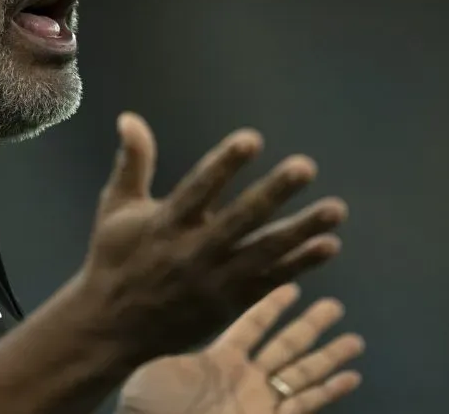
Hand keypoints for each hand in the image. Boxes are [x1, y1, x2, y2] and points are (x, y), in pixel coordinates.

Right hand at [78, 112, 347, 359]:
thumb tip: (130, 117)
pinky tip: (329, 245)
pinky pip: (271, 281)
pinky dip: (300, 265)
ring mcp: (215, 281)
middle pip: (240, 219)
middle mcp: (193, 252)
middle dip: (274, 193)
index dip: (224, 164)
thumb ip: (133, 162)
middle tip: (305, 166)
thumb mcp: (116, 208)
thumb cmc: (115, 259)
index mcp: (165, 224)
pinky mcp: (230, 304)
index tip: (252, 138)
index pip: (198, 189)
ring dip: (302, 231)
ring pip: (264, 252)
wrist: (112, 330)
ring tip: (336, 209)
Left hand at [119, 284, 363, 413]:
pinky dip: (329, 391)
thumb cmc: (152, 407)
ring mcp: (258, 400)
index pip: (250, 325)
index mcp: (216, 360)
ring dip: (328, 356)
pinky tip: (352, 378)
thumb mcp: (157, 371)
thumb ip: (175, 345)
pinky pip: (304, 404)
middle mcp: (243, 377)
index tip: (292, 285)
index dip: (270, 304)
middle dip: (310, 326)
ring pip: (301, 372)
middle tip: (335, 305)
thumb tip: (169, 306)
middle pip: (285, 345)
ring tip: (355, 339)